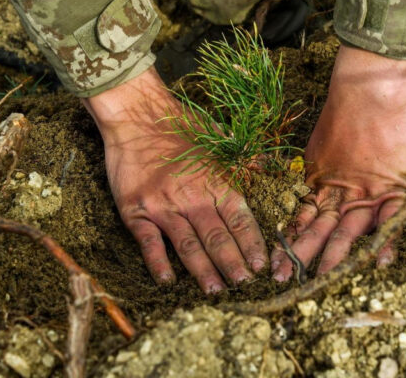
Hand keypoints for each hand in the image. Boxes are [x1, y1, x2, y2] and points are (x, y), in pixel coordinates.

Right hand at [83, 67, 266, 292]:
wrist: (135, 114)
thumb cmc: (178, 124)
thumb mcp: (217, 136)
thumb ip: (243, 155)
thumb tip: (270, 164)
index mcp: (215, 181)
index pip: (240, 220)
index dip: (252, 244)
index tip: (262, 264)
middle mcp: (193, 196)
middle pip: (218, 238)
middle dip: (234, 264)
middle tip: (245, 285)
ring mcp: (164, 205)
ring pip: (188, 245)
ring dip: (203, 270)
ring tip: (215, 290)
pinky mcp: (136, 209)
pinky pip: (149, 242)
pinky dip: (158, 263)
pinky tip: (167, 280)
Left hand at [271, 46, 405, 280]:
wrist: (370, 95)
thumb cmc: (342, 117)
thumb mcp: (315, 148)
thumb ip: (306, 171)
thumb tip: (271, 179)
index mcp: (322, 185)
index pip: (302, 220)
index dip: (288, 241)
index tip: (273, 263)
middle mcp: (342, 195)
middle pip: (319, 229)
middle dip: (302, 255)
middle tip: (284, 279)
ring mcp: (368, 193)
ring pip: (349, 229)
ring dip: (335, 254)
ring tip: (322, 278)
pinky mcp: (395, 189)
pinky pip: (393, 219)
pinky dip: (388, 239)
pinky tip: (380, 261)